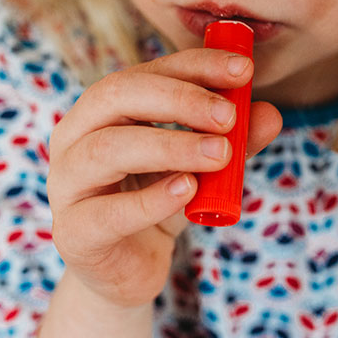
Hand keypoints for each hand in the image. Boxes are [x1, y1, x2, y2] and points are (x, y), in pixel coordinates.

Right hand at [47, 47, 282, 307]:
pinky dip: (152, 200)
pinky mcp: (74, 233)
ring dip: (170, 146)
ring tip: (220, 155)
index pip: (145, 71)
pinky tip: (188, 191)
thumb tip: (270, 114)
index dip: (194, 66)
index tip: (244, 71)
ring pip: (107, 149)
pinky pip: (109, 213)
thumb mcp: (198, 167)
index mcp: (102, 109)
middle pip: (117, 97)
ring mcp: (66, 184)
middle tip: (229, 115)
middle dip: (179, 99)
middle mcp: (74, 136)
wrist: (126, 271)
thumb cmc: (156, 203)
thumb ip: (231, 141)